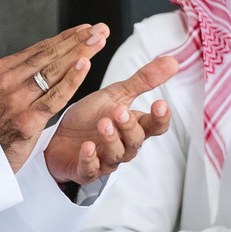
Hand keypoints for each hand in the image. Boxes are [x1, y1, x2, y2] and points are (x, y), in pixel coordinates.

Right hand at [0, 25, 107, 171]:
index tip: (85, 29)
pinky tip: (85, 65)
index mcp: (0, 71)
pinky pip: (54, 97)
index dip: (65, 38)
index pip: (39, 49)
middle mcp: (7, 81)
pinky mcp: (26, 120)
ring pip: (53, 71)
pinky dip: (72, 79)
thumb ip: (18, 77)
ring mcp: (16, 100)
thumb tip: (43, 60)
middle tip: (99, 29)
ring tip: (99, 41)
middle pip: (48, 55)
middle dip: (77, 41)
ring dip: (80, 53)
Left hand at [44, 54, 178, 184]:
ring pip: (116, 154)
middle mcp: (124, 145)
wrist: (58, 136)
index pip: (156, 127)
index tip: (160, 104)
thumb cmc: (90, 117)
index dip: (160, 118)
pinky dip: (90, 159)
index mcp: (134, 126)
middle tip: (120, 111)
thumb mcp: (116, 95)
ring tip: (103, 123)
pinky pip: (91, 168)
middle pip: (136, 140)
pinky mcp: (85, 170)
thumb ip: (143, 81)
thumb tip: (172, 61)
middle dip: (129, 126)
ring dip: (111, 139)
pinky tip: (87, 147)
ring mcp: (105, 160)